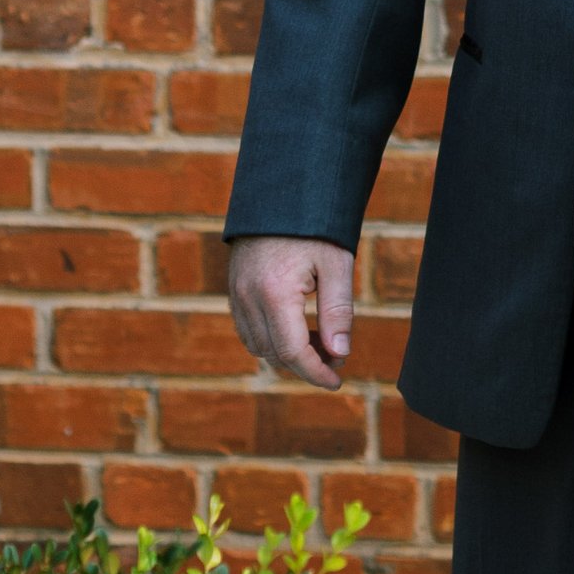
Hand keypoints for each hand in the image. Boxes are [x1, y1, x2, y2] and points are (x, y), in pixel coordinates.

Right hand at [227, 237, 353, 390]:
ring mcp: (236, 293)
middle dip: (306, 365)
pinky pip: (248, 329)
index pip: (292, 352)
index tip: (337, 381)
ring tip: (321, 341)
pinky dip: (271, 339)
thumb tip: (340, 354)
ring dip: (287, 354)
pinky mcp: (234, 288)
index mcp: (274, 293)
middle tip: (336, 358)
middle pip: (274, 355)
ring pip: (258, 346)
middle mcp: (248, 298)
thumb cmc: (315, 227)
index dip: (316, 373)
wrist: (281, 192)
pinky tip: (298, 329)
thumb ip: (338, 312)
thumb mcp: (336, 264)